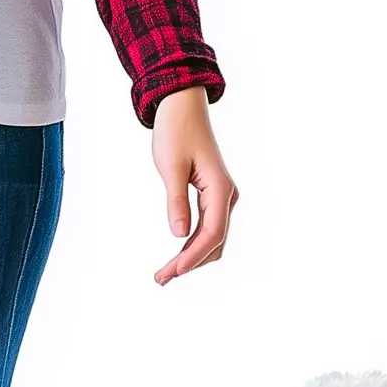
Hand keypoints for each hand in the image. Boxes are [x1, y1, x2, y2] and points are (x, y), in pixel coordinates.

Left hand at [150, 86, 237, 283]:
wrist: (182, 107)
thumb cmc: (176, 132)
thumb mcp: (171, 167)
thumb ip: (176, 201)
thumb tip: (179, 235)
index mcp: (220, 188)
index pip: (212, 233)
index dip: (193, 256)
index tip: (174, 271)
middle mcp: (226, 195)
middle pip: (213, 242)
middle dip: (189, 263)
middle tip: (160, 279)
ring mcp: (221, 197)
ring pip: (211, 239)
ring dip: (190, 258)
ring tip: (164, 274)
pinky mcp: (212, 196)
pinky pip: (207, 228)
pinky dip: (192, 245)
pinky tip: (175, 257)